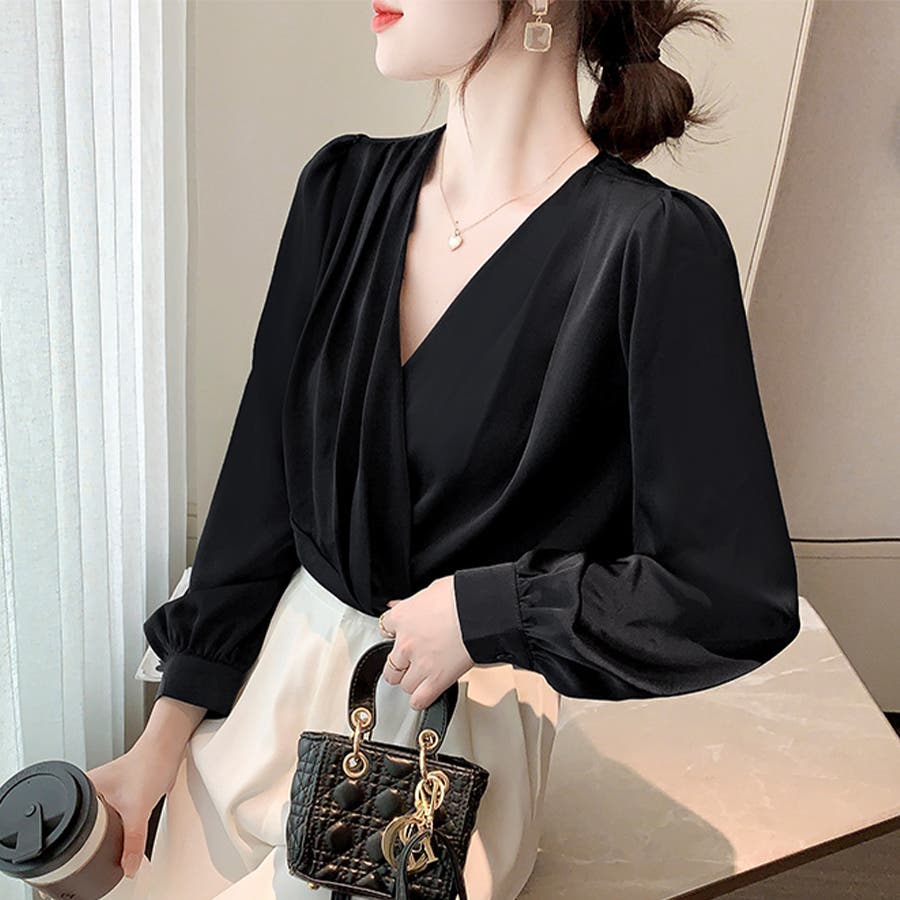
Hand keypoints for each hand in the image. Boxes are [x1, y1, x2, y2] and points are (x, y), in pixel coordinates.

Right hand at [85, 738, 183, 877]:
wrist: (168, 748)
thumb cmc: (149, 763)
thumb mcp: (138, 808)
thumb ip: (133, 841)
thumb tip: (128, 867)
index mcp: (84, 790)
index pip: (73, 826)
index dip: (79, 847)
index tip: (89, 860)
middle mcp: (92, 791)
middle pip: (88, 828)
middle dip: (98, 843)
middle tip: (108, 851)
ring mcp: (107, 794)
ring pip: (104, 824)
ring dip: (111, 834)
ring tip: (119, 839)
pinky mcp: (122, 797)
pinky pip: (117, 820)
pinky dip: (122, 829)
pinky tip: (127, 831)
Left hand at [379, 575, 473, 710]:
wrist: (479, 610)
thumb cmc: (461, 596)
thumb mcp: (431, 590)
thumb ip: (412, 602)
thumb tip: (400, 604)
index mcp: (402, 617)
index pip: (385, 629)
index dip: (394, 634)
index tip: (401, 635)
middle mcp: (405, 642)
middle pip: (390, 665)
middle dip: (400, 665)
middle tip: (411, 662)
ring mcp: (419, 663)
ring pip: (404, 684)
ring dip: (412, 682)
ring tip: (423, 677)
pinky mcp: (436, 680)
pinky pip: (418, 700)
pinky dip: (420, 700)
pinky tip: (425, 694)